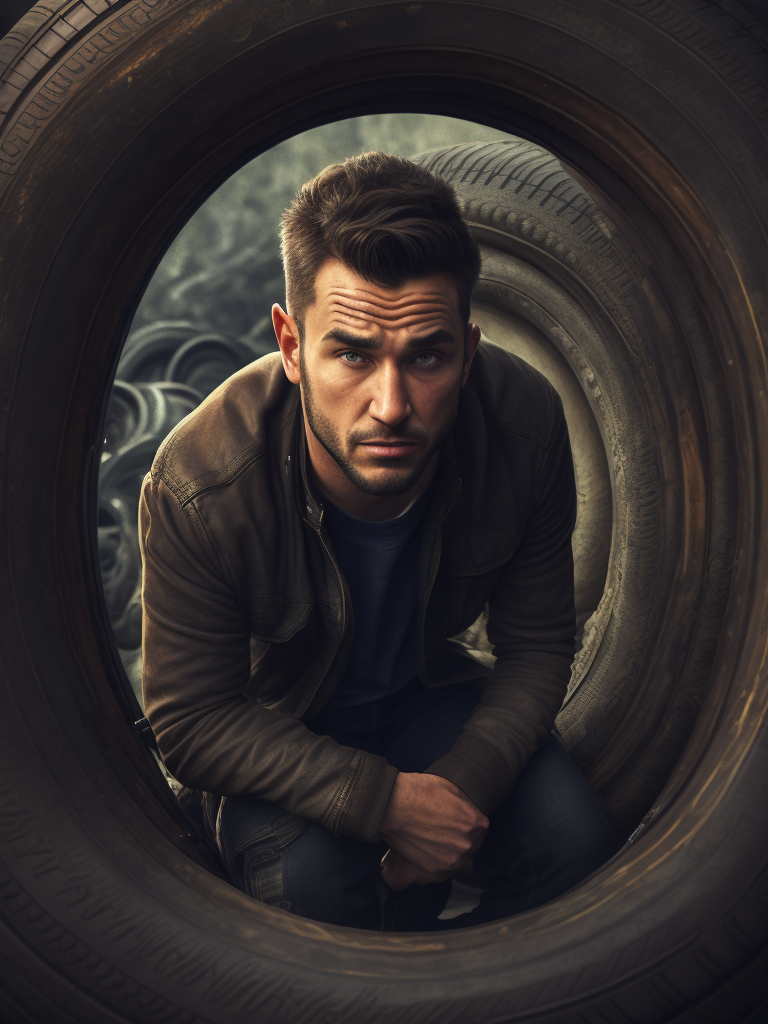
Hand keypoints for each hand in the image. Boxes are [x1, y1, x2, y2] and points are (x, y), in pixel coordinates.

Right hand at [379, 772, 487, 889]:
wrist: (393, 805)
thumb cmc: (420, 792)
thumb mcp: (453, 789)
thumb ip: (467, 807)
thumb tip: (469, 815)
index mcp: (477, 823)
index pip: (479, 829)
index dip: (466, 824)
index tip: (455, 822)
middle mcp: (469, 845)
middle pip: (470, 846)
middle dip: (458, 839)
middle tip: (441, 830)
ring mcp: (453, 861)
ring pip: (457, 861)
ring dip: (448, 853)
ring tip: (432, 840)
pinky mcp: (436, 872)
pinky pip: (443, 871)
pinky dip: (435, 863)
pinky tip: (426, 849)